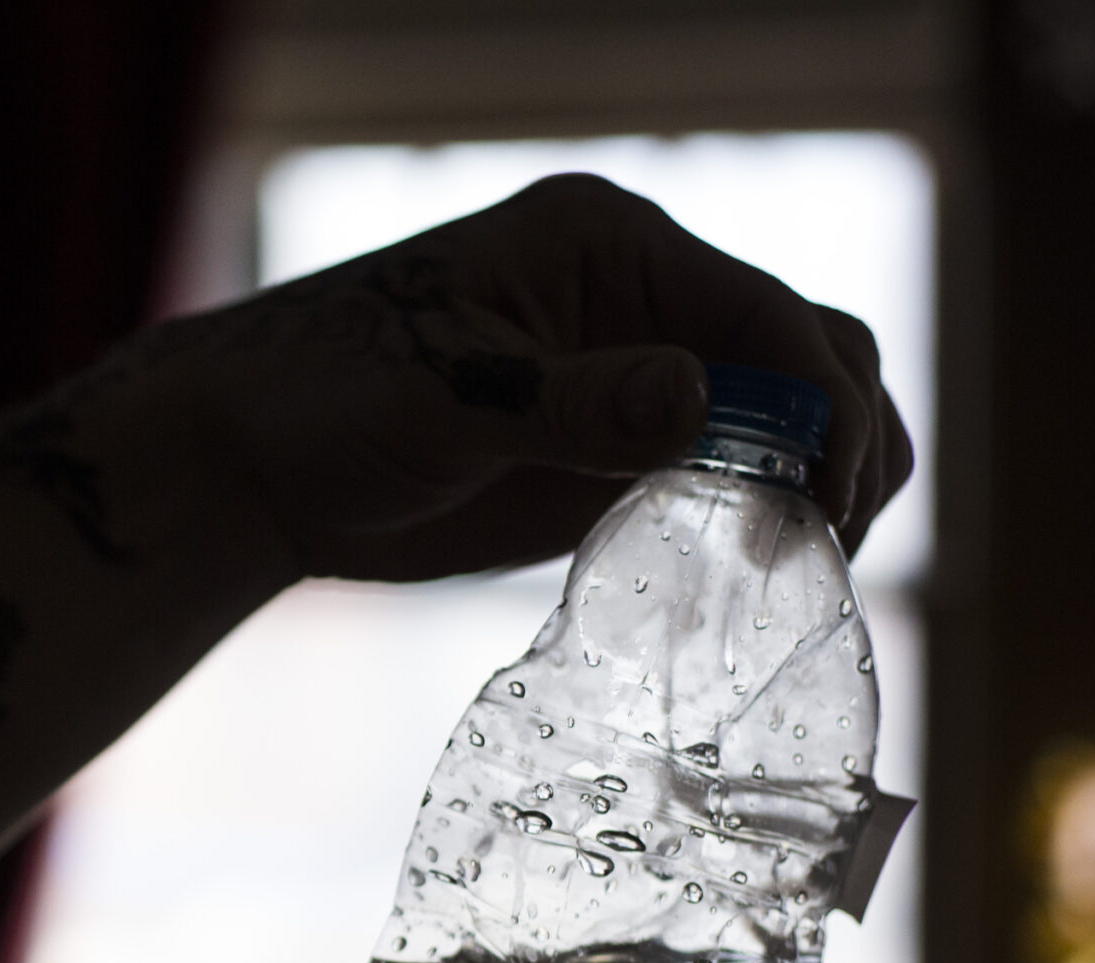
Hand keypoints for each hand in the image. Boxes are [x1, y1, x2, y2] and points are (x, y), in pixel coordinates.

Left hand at [158, 173, 913, 582]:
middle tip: (822, 554)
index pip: (770, 316)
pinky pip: (727, 477)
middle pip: (812, 354)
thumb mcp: (441, 402)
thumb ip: (566, 404)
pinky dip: (761, 520)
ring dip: (819, 485)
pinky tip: (753, 582)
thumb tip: (699, 398)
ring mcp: (635, 375)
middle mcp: (642, 299)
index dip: (823, 409)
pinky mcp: (613, 450)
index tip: (827, 507)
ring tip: (800, 574)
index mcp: (611, 247)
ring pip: (787, 417)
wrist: (248, 463)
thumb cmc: (322, 400)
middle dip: (845, 445)